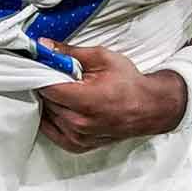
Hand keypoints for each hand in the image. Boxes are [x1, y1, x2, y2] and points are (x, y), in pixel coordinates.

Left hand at [34, 38, 188, 153]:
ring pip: (48, 116)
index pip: (47, 88)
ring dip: (50, 103)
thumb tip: (43, 45)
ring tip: (63, 91)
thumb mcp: (101, 58)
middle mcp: (79, 123)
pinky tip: (60, 107)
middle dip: (47, 87)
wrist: (151, 107)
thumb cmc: (129, 83)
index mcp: (85, 101)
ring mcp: (79, 137)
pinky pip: (53, 132)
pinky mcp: (79, 145)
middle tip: (55, 76)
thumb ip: (70, 52)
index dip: (41, 75)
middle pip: (46, 102)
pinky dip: (52, 119)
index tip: (40, 66)